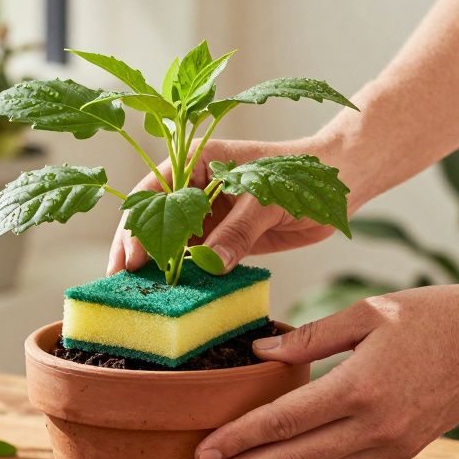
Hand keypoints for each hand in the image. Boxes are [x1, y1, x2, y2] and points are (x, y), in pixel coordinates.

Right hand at [106, 137, 337, 274]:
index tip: (131, 259)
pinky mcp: (223, 239)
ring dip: (158, 269)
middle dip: (136, 250)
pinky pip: (197, 261)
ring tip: (138, 296)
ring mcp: (207, 215)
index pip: (152, 193)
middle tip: (120, 285)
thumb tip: (211, 264)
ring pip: (172, 244)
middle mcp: (193, 189)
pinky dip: (186, 278)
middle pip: (153, 221)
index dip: (136, 226)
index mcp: (194, 162)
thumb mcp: (268, 198)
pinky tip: (174, 297)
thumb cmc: (302, 174)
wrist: (338, 183)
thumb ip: (238, 230)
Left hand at [188, 281, 458, 458]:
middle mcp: (375, 426)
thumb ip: (310, 336)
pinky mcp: (402, 452)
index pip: (284, 421)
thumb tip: (258, 353)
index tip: (203, 449)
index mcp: (360, 386)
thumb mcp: (367, 312)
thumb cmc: (432, 314)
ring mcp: (391, 445)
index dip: (239, 438)